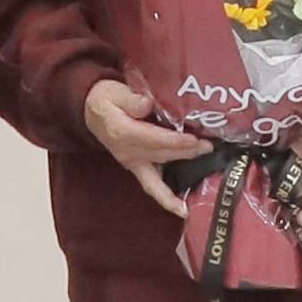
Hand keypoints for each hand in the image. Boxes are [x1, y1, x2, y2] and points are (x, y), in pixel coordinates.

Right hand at [79, 76, 198, 215]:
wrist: (93, 112)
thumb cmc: (107, 99)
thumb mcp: (115, 92)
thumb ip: (131, 99)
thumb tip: (147, 104)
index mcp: (121, 132)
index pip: (153, 139)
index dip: (174, 141)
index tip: (194, 140)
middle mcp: (127, 152)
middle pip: (161, 155)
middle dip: (186, 153)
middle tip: (208, 148)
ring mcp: (132, 163)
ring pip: (160, 172)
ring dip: (183, 172)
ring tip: (206, 173)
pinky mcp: (136, 168)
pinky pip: (152, 187)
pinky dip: (166, 199)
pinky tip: (183, 209)